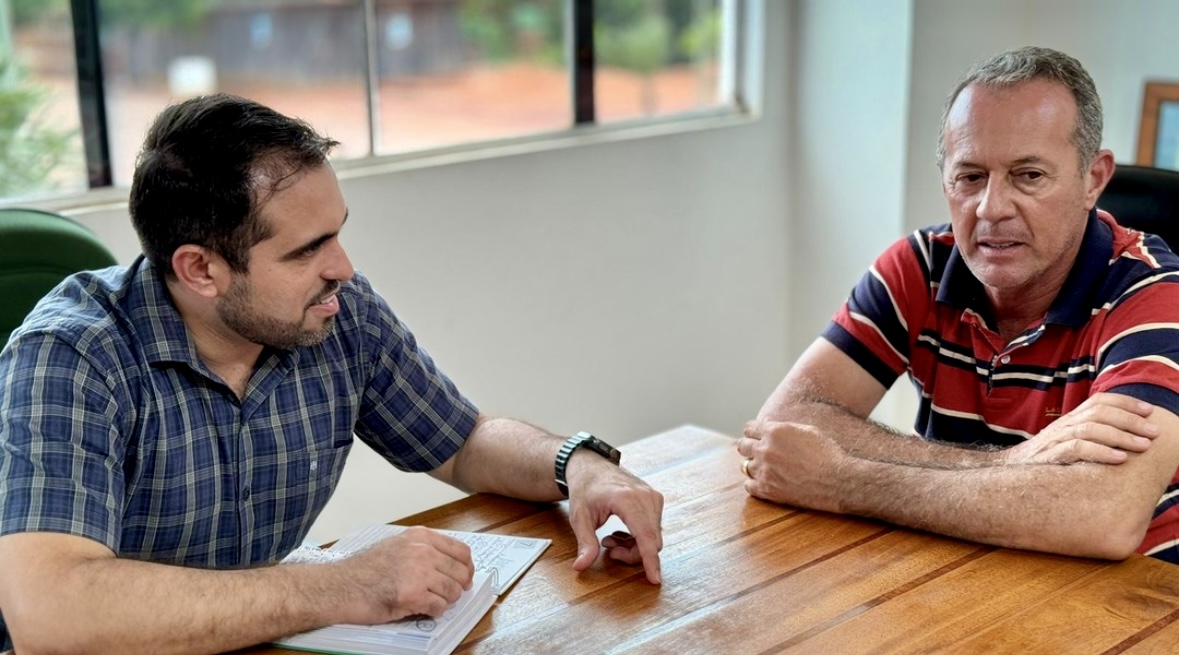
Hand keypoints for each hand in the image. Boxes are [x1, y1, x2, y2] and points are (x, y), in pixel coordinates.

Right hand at [334, 526, 474, 623]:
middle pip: (461, 572)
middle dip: (458, 586)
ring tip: (430, 601)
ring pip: (453, 591)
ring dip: (445, 600)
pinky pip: (439, 606)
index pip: (461, 551)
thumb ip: (423, 549)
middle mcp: (422, 551)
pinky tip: (421, 608)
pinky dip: (434, 611)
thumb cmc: (364, 569)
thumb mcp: (397, 545)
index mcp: (420, 537)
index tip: (465, 576)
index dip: (467, 567)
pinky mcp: (413, 594)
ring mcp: (419, 572)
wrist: (340, 586)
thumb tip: (451, 563)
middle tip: (449, 594)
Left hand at [566, 454, 663, 583]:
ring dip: (634, 546)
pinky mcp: (655, 499)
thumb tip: (580, 566)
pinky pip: (654, 528)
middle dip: (632, 554)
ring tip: (610, 539)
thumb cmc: (585, 489)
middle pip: (651, 541)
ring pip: (654, 537)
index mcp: (628, 499)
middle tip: (608, 551)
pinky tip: (620, 533)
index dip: (650, 560)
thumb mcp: (579, 517)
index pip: (645, 536)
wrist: (591, 467)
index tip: (654, 579)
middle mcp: (646, 496)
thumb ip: (585, 543)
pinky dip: (639, 537)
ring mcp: (653, 496)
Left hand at [737, 419, 848, 512]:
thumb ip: (784, 427)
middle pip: (742, 446)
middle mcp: (765, 450)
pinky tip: (763, 481)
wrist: (838, 481)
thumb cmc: (827, 453)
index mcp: (774, 432)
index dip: (753, 431)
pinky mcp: (767, 490)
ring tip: (764, 467)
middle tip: (757, 451)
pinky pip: (748, 486)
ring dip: (753, 465)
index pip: (749, 428)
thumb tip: (768, 424)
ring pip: (745, 466)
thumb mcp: (807, 430)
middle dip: (749, 446)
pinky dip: (753, 483)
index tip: (757, 436)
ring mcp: (764, 471)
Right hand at [1003, 393, 1159, 464]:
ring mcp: (1055, 439)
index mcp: (1069, 420)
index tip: (1149, 411)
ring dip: (1121, 436)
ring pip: (1091, 428)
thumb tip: (1123, 438)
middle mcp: (1063, 425)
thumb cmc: (1043, 462)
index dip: (1126, 403)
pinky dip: (1101, 452)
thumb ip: (1088, 438)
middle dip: (1130, 420)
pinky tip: (1120, 459)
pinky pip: (1077, 449)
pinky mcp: (1050, 457)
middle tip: (1154, 432)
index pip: (1099, 401)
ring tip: (1144, 446)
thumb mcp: (1065, 444)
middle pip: (1099, 412)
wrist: (1006, 473)